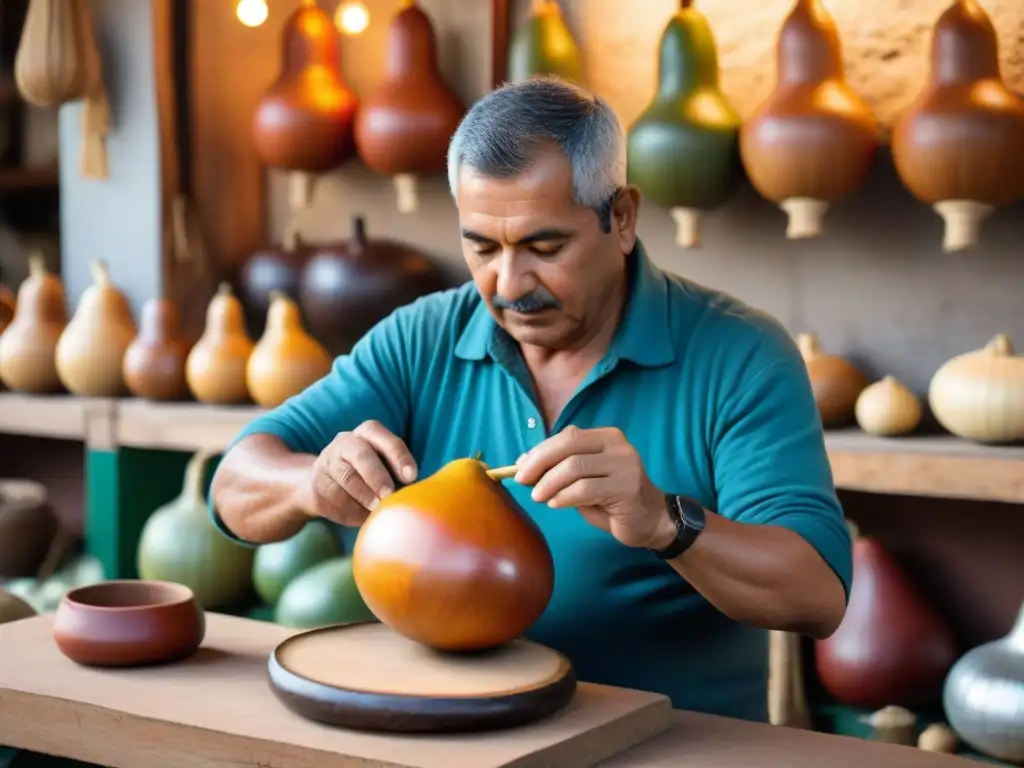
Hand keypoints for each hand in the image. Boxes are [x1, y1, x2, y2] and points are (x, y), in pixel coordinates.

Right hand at [299, 420, 417, 525]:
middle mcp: (345, 442)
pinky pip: (334, 497)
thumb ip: (398, 473)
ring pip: (346, 478)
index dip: (399, 456)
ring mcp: (327, 461)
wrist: (323, 482)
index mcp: (367, 433)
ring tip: (376, 510)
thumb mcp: (383, 464)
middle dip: (378, 478)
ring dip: (364, 497)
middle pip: (361, 455)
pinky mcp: (317, 483)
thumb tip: (417, 493)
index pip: (384, 438)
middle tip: (390, 496)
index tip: (412, 477)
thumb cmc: (368, 473)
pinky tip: (361, 516)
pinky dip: (350, 510)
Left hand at [514, 426, 674, 549]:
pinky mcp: (626, 488)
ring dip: (549, 482)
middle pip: (569, 445)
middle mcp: (618, 445)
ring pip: (574, 466)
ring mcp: (625, 465)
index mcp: (607, 437)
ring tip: (538, 496)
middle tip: (521, 481)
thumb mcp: (583, 480)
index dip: (540, 450)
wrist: (649, 520)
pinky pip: (585, 489)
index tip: (520, 467)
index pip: (567, 436)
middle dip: (539, 462)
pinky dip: (564, 497)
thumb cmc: (611, 500)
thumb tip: (522, 463)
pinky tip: (555, 504)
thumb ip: (559, 469)